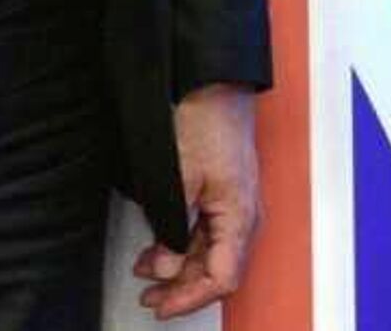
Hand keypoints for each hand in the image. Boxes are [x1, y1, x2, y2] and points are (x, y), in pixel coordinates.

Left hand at [132, 84, 260, 318]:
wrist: (217, 85)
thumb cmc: (208, 123)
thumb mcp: (181, 180)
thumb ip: (173, 229)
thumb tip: (165, 267)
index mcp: (241, 216)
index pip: (222, 278)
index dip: (190, 298)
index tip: (161, 306)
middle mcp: (245, 215)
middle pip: (217, 270)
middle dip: (181, 287)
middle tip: (148, 295)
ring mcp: (237, 204)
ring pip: (210, 253)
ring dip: (178, 266)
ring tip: (145, 268)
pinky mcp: (226, 193)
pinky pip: (208, 232)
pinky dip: (183, 244)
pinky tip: (160, 244)